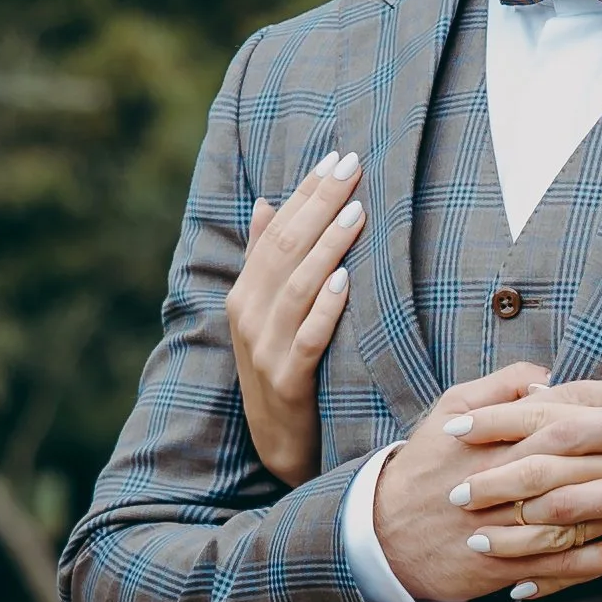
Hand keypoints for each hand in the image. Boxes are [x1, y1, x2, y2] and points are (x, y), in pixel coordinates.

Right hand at [226, 149, 366, 483]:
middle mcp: (249, 316)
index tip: (335, 157)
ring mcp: (265, 350)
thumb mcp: (268, 311)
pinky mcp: (287, 382)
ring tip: (356, 211)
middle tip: (352, 166)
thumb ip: (266, 258)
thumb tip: (266, 201)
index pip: (276, 231)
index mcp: (245, 294)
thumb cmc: (284, 364)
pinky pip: (308, 338)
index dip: (305, 193)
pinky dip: (326, 307)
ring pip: (297, 287)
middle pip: (287, 249)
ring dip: (327, 246)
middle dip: (320, 204)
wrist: (282, 444)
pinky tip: (346, 279)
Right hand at [373, 363, 601, 601]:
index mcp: (499, 429)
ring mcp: (507, 520)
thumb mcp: (453, 406)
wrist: (382, 533)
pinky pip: (561, 562)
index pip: (567, 404)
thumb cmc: (426, 462)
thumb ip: (504, 385)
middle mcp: (506, 471)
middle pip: (573, 447)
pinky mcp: (506, 564)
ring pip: (571, 507)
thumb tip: (551, 374)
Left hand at [468, 414, 601, 599]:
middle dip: (496, 478)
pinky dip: (556, 577)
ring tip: (475, 544)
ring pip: (565, 518)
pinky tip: (523, 588)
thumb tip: (536, 395)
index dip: (499, 419)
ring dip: (516, 533)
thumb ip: (594, 411)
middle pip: (549, 465)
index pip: (549, 413)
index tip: (455, 424)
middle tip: (452, 490)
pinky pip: (593, 562)